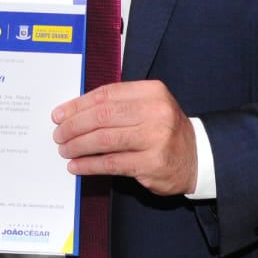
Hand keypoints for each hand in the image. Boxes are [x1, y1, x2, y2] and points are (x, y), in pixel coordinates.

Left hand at [52, 80, 197, 196]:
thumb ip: (118, 105)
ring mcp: (156, 138)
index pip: (106, 94)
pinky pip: (112, 163)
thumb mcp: (148, 107)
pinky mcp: (152, 163)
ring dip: (78, 145)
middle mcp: (156, 111)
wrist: (198, 157)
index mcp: (151, 91)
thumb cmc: (164, 130)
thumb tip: (74, 112)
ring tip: (64, 149)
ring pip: (104, 139)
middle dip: (74, 126)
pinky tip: (77, 165)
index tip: (59, 114)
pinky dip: (89, 164)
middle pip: (102, 116)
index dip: (77, 105)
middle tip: (58, 134)